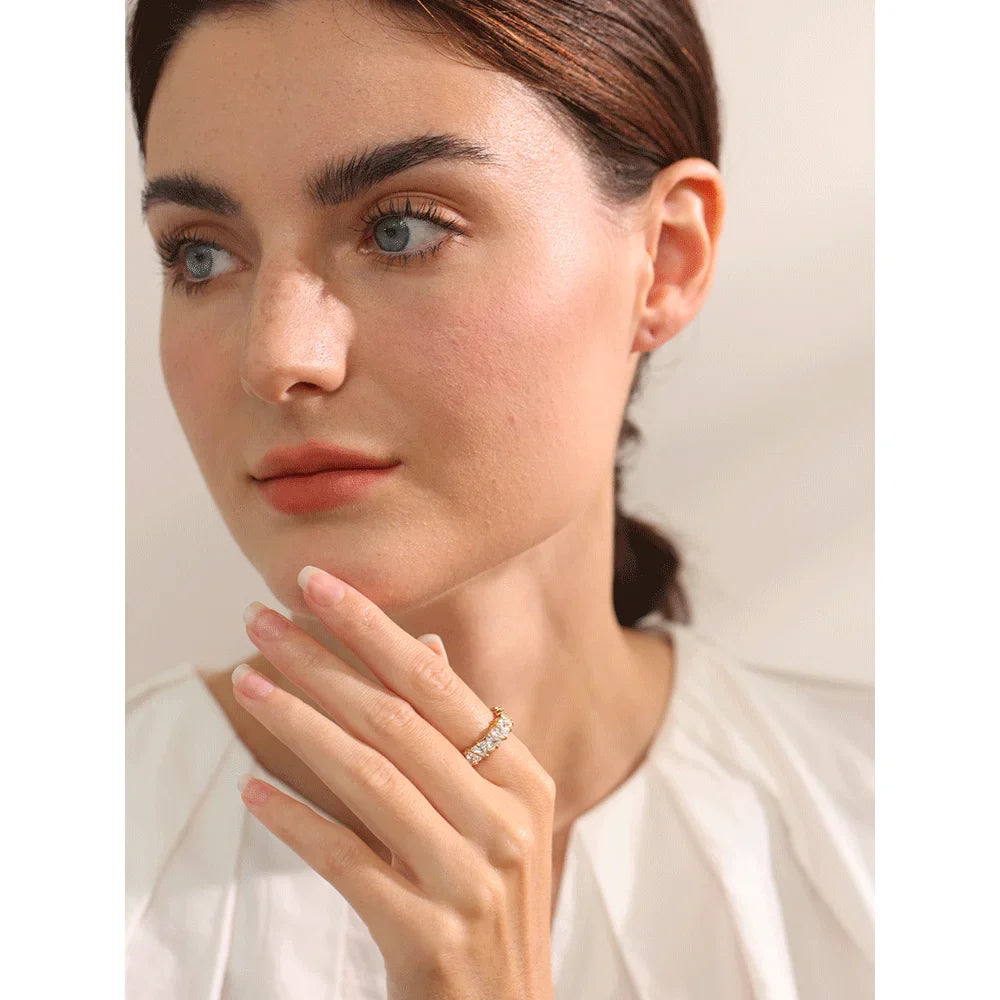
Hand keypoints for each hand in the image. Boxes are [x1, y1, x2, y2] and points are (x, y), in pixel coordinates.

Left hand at [232, 566, 556, 999]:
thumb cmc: (489, 904)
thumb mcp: (492, 813)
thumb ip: (457, 733)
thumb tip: (423, 645)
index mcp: (524, 779)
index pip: (438, 684)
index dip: (372, 628)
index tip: (316, 583)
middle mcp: (507, 822)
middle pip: (396, 721)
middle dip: (320, 661)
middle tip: (260, 618)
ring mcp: (473, 881)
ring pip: (369, 779)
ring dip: (299, 724)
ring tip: (245, 682)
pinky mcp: (430, 938)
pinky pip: (347, 861)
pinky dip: (295, 819)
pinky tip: (251, 788)